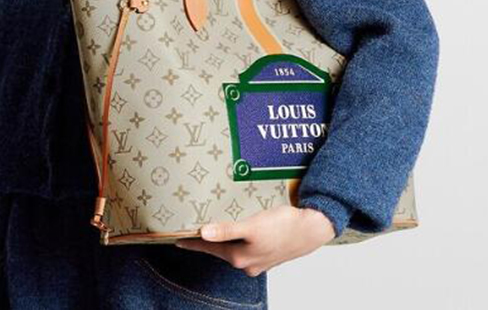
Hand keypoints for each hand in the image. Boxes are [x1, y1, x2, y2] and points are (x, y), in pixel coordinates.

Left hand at [174, 205, 335, 275]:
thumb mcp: (252, 227)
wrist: (312, 228)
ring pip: (233, 246)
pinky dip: (238, 235)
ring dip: (223, 236)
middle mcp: (247, 262)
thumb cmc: (284, 226)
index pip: (209, 247)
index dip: (193, 241)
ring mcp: (258, 258)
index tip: (176, 238)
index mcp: (240, 257)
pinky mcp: (267, 250)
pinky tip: (238, 227)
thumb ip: (227, 230)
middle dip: (207, 238)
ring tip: (211, 225)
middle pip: (220, 248)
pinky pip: (246, 243)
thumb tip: (204, 233)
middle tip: (191, 228)